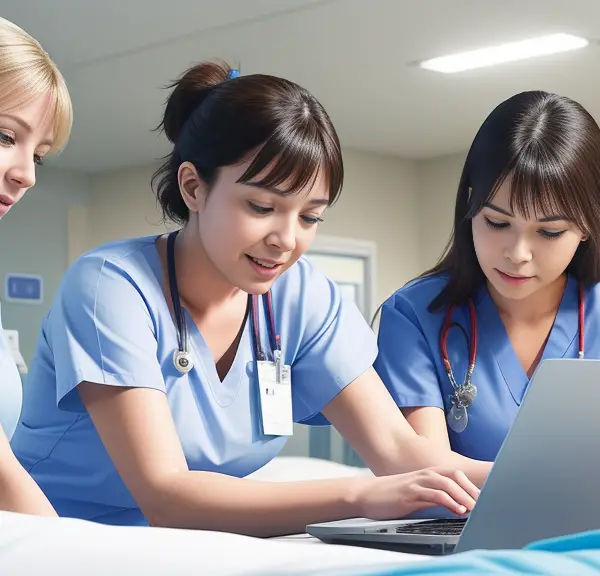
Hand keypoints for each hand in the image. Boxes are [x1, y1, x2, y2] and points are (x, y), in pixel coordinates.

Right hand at [354, 467, 479, 518]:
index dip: (472, 484)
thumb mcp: (416, 492)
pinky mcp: (410, 494)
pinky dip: (448, 501)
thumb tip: (455, 504)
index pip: (455, 474)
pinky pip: (433, 495)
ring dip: (463, 495)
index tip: (485, 497)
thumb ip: (434, 494)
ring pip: (446, 483)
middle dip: (472, 489)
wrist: (366, 494)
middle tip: (485, 503)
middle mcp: (424, 475)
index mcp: (427, 474)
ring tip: (475, 508)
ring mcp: (417, 483)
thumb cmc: (392, 494)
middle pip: (454, 476)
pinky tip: (457, 509)